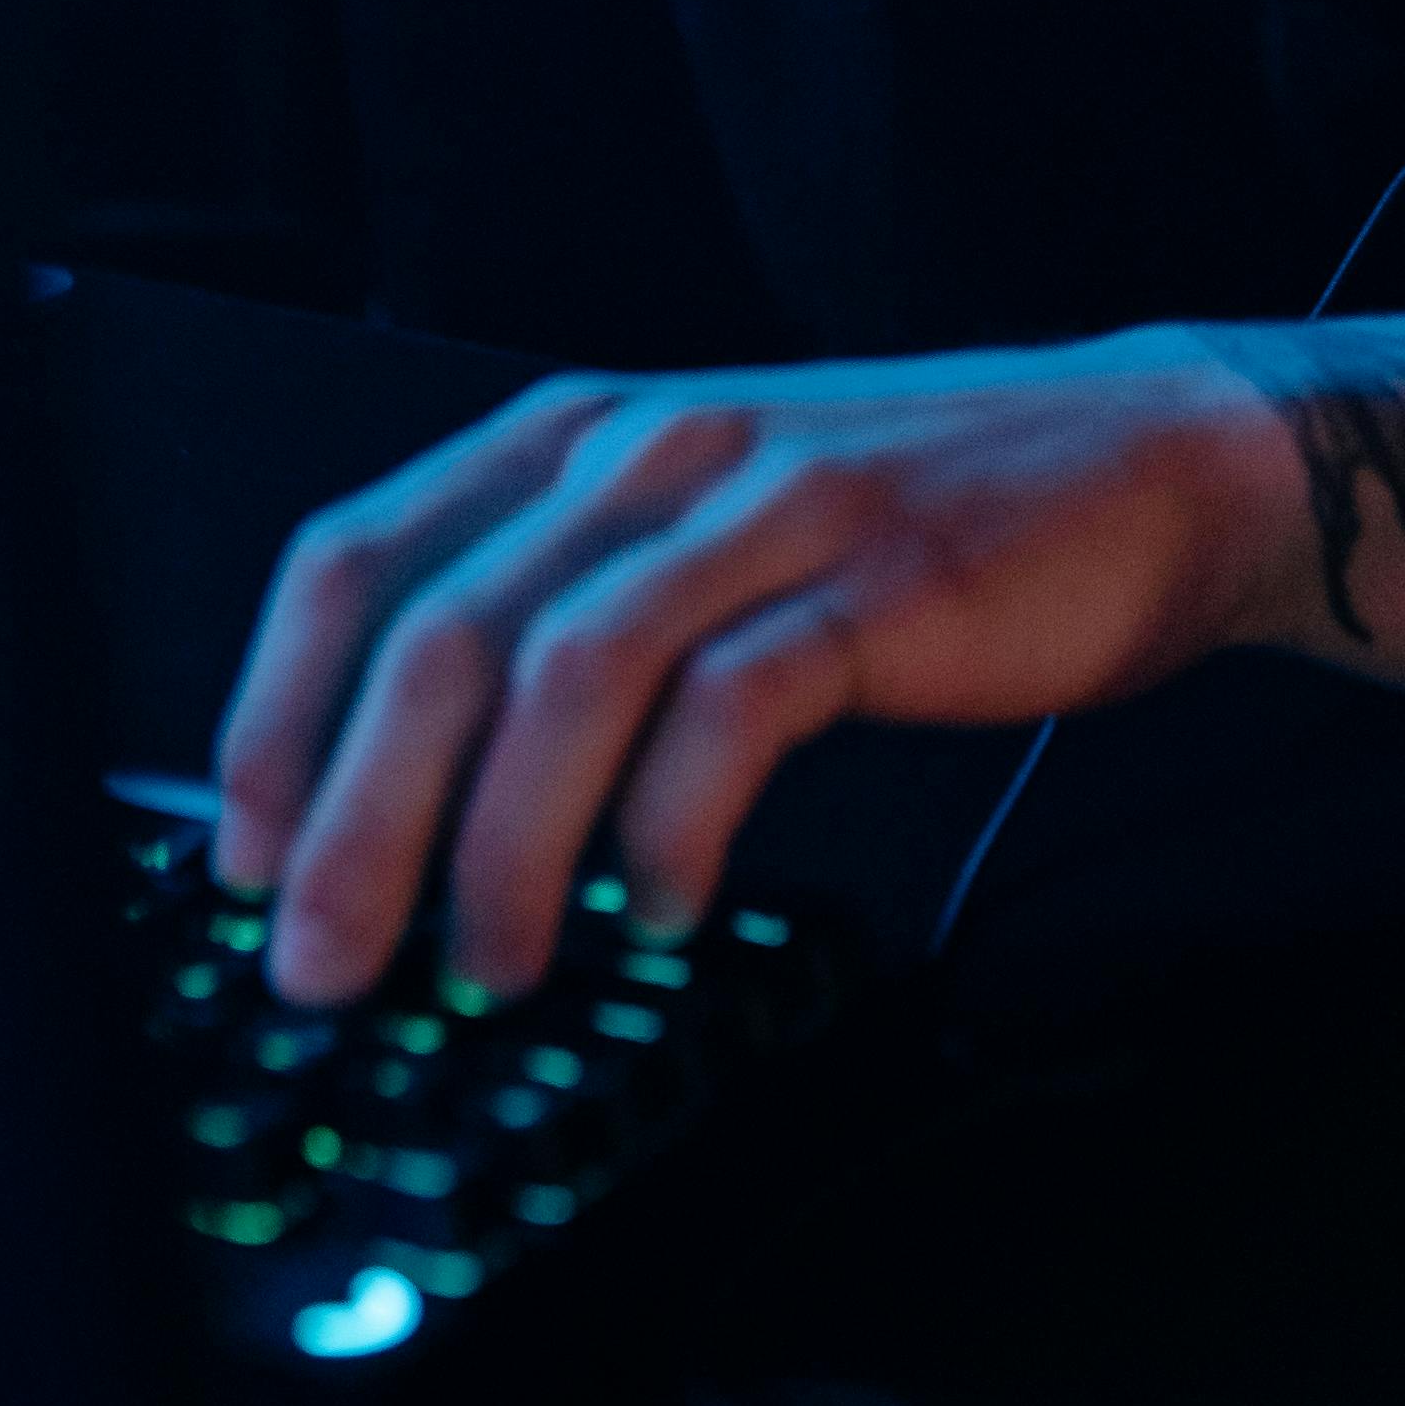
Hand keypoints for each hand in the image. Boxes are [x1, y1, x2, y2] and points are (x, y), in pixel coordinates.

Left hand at [211, 333, 1305, 999]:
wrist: (1157, 464)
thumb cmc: (912, 526)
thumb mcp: (701, 536)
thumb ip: (564, 625)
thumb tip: (409, 800)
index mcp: (578, 439)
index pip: (355, 558)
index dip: (274, 718)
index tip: (248, 862)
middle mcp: (650, 452)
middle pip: (440, 634)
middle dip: (357, 821)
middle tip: (325, 964)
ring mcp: (765, 507)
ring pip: (567, 672)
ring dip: (501, 846)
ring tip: (490, 966)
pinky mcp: (876, 578)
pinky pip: (734, 707)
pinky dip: (670, 826)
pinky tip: (653, 908)